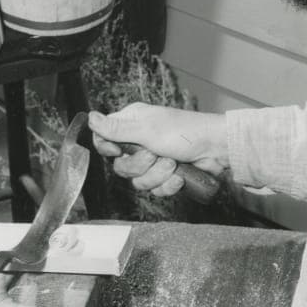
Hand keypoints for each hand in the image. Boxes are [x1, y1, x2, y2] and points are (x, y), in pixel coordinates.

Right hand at [88, 103, 229, 196]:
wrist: (216, 150)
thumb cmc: (185, 132)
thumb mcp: (146, 129)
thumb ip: (116, 128)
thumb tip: (90, 117)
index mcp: (132, 123)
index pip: (104, 138)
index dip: (108, 148)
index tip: (117, 150)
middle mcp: (139, 140)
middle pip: (120, 165)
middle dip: (140, 165)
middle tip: (155, 154)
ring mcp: (152, 159)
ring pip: (137, 180)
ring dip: (157, 175)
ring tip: (173, 164)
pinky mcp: (164, 174)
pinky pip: (154, 188)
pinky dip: (167, 184)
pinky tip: (179, 176)